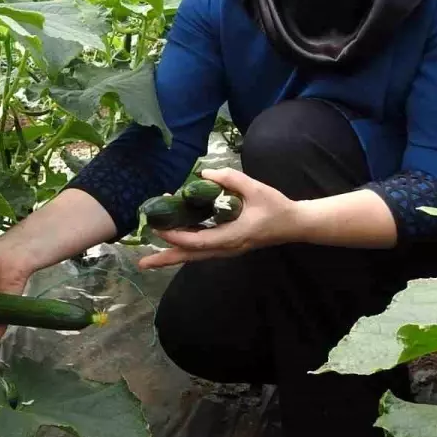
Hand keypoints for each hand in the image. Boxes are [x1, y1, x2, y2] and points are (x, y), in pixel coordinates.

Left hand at [138, 168, 303, 270]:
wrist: (294, 224)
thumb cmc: (276, 207)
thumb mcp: (255, 188)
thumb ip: (230, 179)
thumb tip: (204, 172)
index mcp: (232, 236)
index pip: (198, 241)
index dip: (176, 236)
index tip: (159, 227)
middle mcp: (226, 248)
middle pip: (191, 256)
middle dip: (166, 259)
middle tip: (142, 264)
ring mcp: (227, 249)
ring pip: (195, 256)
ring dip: (173, 255)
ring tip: (149, 260)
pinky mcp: (227, 246)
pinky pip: (202, 250)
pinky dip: (185, 248)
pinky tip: (173, 243)